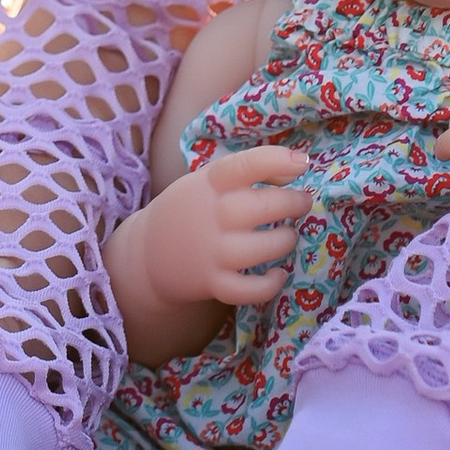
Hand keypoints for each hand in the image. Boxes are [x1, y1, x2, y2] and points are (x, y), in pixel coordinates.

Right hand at [105, 147, 309, 364]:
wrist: (147, 253)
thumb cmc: (190, 209)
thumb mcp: (207, 180)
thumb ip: (246, 171)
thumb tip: (295, 167)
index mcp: (210, 182)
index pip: (245, 164)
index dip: (277, 160)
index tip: (302, 164)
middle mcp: (212, 214)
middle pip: (263, 206)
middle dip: (294, 203)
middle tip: (302, 203)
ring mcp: (212, 251)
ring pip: (263, 248)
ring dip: (286, 240)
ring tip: (289, 235)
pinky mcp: (212, 283)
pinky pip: (249, 289)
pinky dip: (270, 284)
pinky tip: (279, 274)